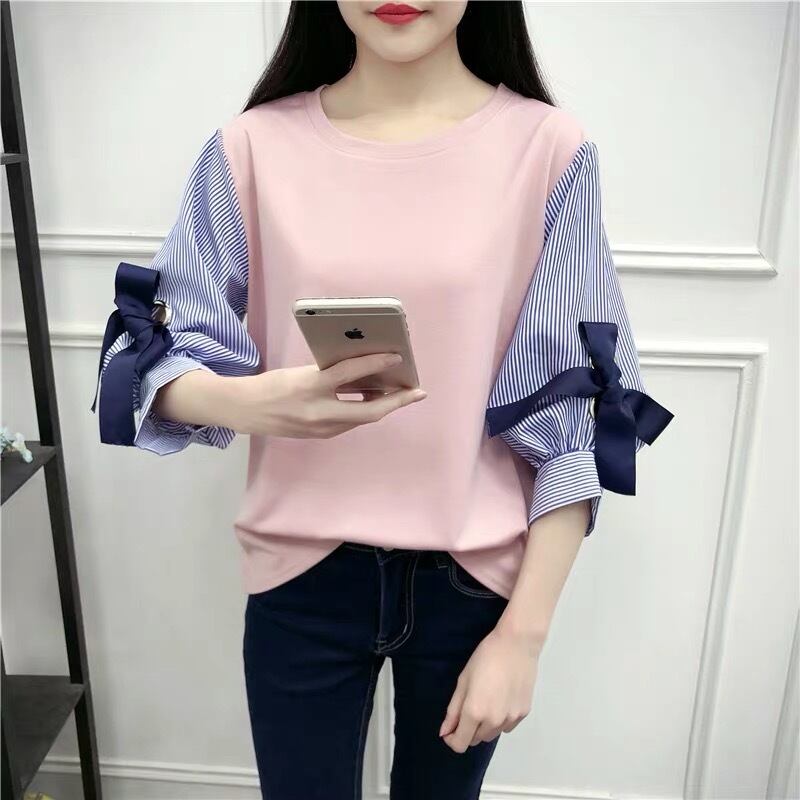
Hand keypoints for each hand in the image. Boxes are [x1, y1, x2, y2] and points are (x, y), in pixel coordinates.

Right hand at [236, 352, 426, 437]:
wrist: (246, 411)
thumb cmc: (271, 385)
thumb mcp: (300, 372)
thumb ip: (328, 373)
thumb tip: (360, 369)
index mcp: (309, 388)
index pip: (348, 374)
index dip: (375, 364)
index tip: (396, 356)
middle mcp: (318, 413)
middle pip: (368, 412)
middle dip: (396, 402)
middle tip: (417, 392)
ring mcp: (320, 429)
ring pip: (360, 419)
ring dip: (382, 406)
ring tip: (400, 392)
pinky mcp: (320, 435)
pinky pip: (349, 422)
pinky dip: (364, 410)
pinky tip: (374, 400)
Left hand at [439, 627, 538, 752]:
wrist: (517, 644)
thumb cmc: (486, 657)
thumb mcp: (463, 680)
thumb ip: (453, 710)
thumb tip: (445, 732)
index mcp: (475, 712)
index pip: (460, 744)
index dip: (452, 740)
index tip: (450, 730)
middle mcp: (494, 721)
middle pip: (476, 740)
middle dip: (467, 730)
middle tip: (468, 706)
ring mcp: (510, 718)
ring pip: (491, 734)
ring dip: (484, 726)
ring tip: (485, 700)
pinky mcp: (523, 713)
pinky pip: (506, 727)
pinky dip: (500, 721)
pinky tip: (500, 699)